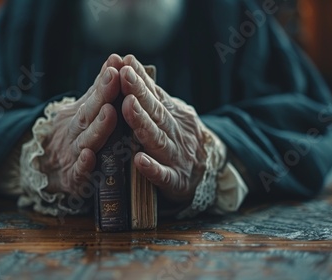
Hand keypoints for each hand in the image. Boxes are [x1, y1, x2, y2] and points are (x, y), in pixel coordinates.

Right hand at [40, 55, 123, 196]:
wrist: (43, 172)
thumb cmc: (71, 136)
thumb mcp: (80, 112)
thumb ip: (98, 91)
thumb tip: (115, 60)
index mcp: (78, 117)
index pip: (93, 98)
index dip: (104, 83)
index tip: (116, 65)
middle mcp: (73, 134)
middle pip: (88, 115)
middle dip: (102, 96)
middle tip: (114, 78)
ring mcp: (71, 156)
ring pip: (85, 141)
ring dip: (98, 127)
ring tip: (110, 112)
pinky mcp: (72, 180)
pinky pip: (77, 172)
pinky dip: (83, 165)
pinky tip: (89, 156)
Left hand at [120, 55, 223, 203]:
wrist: (207, 173)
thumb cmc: (178, 140)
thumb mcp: (170, 116)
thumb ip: (152, 98)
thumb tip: (127, 65)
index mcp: (173, 116)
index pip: (156, 95)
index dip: (141, 79)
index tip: (125, 62)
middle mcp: (177, 133)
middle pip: (156, 112)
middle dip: (139, 93)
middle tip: (124, 75)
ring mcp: (177, 158)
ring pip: (158, 140)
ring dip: (142, 123)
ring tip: (128, 107)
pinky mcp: (176, 182)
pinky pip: (163, 176)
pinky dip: (152, 168)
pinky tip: (139, 160)